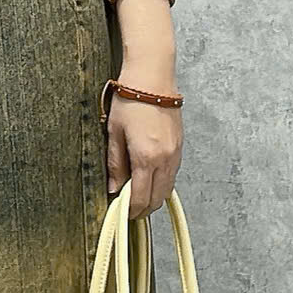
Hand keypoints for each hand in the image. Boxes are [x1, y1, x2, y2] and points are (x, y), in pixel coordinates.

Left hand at [105, 95, 181, 218]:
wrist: (152, 78)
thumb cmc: (130, 100)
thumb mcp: (114, 133)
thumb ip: (115, 164)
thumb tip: (113, 188)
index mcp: (146, 157)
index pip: (139, 197)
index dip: (130, 210)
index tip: (122, 214)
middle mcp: (164, 159)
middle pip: (157, 198)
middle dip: (143, 208)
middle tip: (129, 209)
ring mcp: (175, 153)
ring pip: (167, 188)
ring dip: (154, 196)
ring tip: (138, 195)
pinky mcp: (180, 146)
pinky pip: (172, 174)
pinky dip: (162, 182)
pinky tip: (149, 178)